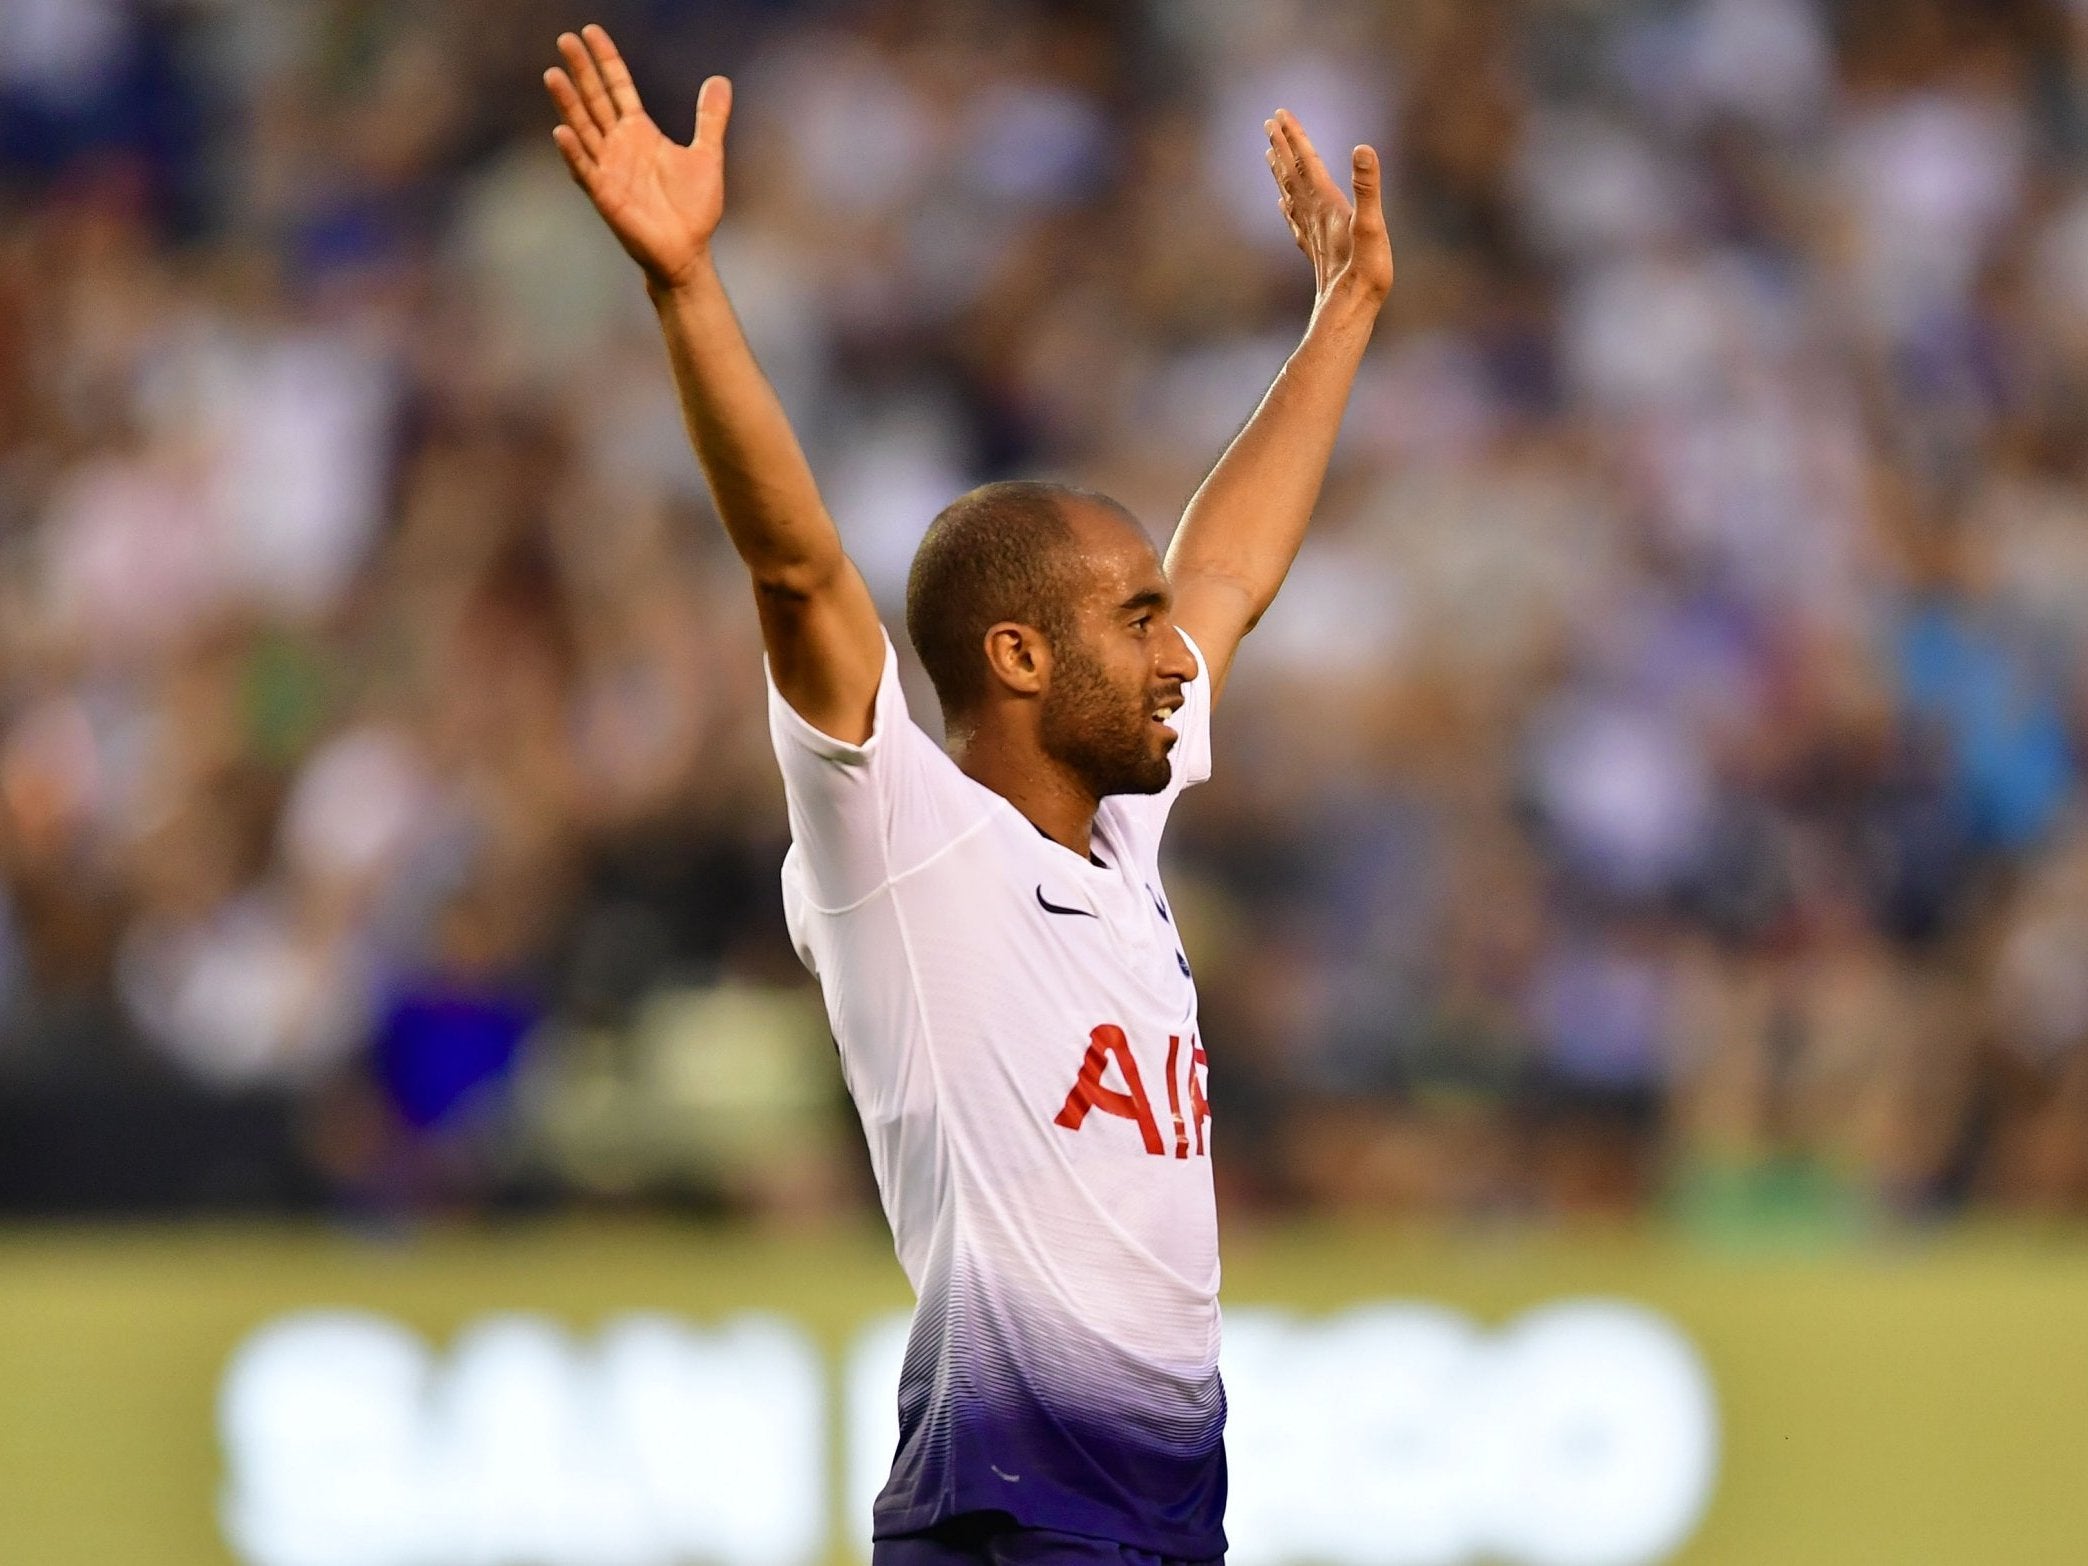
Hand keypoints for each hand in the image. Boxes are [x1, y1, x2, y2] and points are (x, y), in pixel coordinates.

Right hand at [544, 24, 729, 291]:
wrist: (688, 251)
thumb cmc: (694, 208)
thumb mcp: (707, 155)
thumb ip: (710, 118)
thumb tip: (720, 81)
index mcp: (639, 132)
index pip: (617, 87)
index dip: (606, 60)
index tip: (590, 31)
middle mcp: (619, 145)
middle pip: (595, 100)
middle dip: (581, 71)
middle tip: (565, 40)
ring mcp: (608, 169)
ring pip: (584, 128)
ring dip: (568, 104)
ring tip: (553, 74)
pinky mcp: (606, 195)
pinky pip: (585, 170)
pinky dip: (574, 152)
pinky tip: (562, 131)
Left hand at [1265, 110, 1392, 308]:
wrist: (1350, 309)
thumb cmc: (1365, 270)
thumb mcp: (1372, 224)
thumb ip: (1367, 187)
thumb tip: (1363, 149)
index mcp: (1326, 202)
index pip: (1306, 161)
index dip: (1294, 136)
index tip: (1280, 113)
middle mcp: (1314, 214)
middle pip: (1293, 174)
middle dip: (1282, 146)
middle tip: (1269, 123)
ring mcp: (1312, 233)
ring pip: (1290, 194)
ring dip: (1281, 172)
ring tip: (1270, 154)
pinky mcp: (1315, 250)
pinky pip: (1295, 221)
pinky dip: (1287, 205)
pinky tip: (1283, 204)